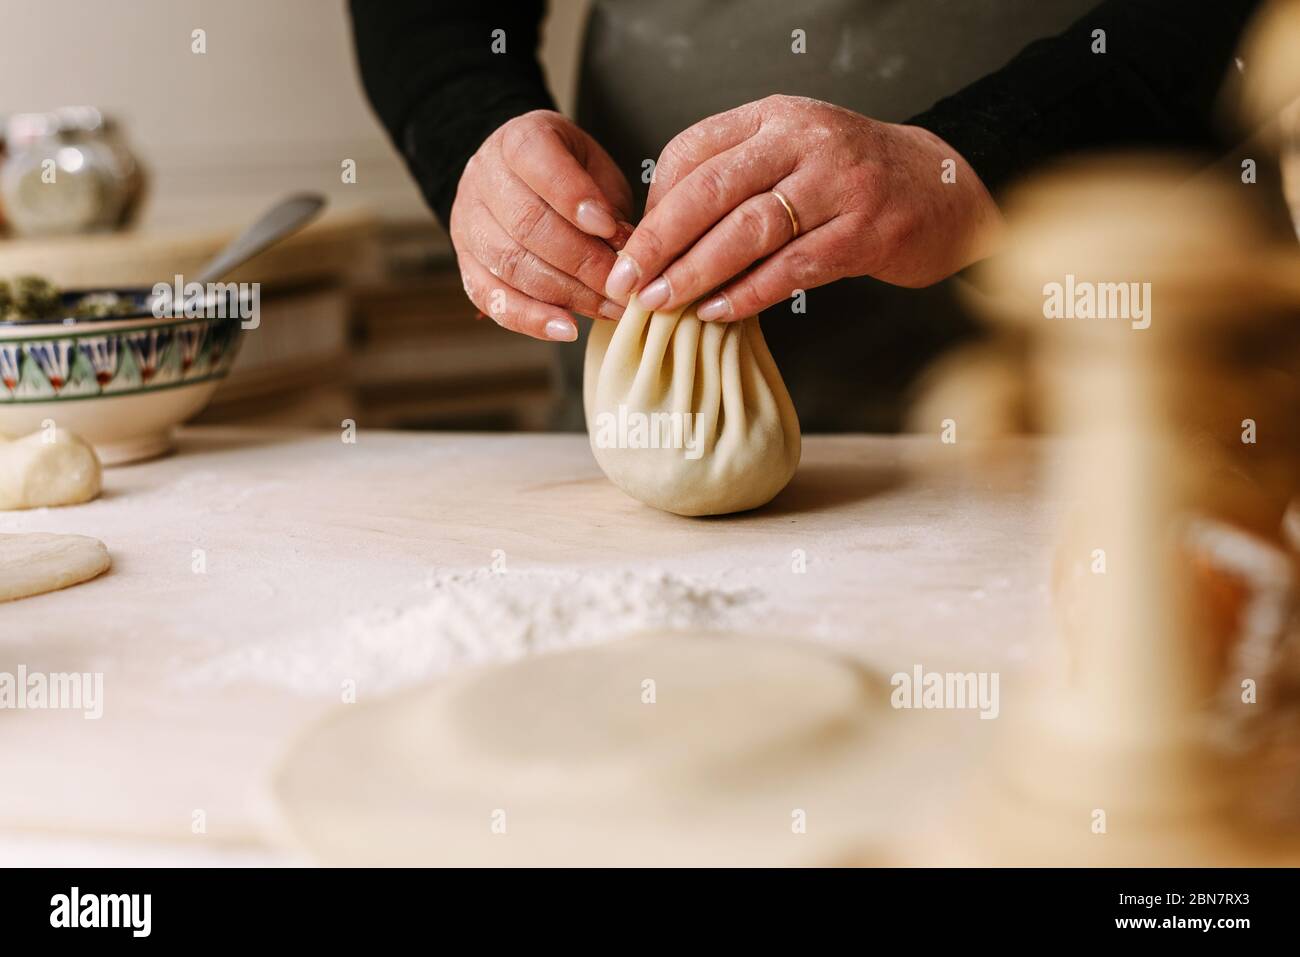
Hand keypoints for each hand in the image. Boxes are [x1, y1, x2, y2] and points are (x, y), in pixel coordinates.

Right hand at [450, 110, 633, 340]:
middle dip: (582, 261)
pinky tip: (566, 329)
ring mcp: (468, 223)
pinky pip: (492, 299)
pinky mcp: (465, 264)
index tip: (611, 229)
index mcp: (518, 140)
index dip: (575, 198)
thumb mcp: (596, 169)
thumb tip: (626, 252)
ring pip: (511, 265)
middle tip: (622, 285)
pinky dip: (531, 319)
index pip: (538, 163)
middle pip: (527, 225)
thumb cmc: (570, 175)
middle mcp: (483, 178)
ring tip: (608, 308)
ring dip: (566, 294)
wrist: (520, 180)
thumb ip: (607, 203)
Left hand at [603, 95, 1001, 319]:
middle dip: (659, 240)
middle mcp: (804, 141)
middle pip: (710, 190)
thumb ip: (735, 177)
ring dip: (695, 272)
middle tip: (626, 280)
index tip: (630, 243)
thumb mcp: (792, 154)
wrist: (945, 189)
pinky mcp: (864, 233)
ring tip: (661, 303)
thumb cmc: (852, 180)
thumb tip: (659, 229)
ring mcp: (838, 185)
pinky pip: (791, 268)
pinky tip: (717, 313)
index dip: (654, 201)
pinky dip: (748, 294)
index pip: (693, 150)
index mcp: (776, 117)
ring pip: (747, 230)